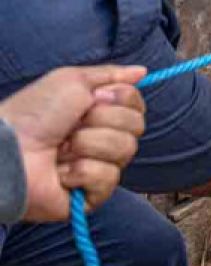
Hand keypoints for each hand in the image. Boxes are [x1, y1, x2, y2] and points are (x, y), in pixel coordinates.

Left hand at [0, 65, 146, 220]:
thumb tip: (143, 71)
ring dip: (88, 145)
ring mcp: (100, 168)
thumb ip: (111, 74)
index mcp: (101, 114)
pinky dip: (81, 171)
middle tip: (72, 126)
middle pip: (136, 127)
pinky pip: (108, 178)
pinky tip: (60, 173)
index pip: (137, 106)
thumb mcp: (72, 80)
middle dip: (102, 121)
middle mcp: (104, 140)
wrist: (8, 150)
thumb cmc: (33, 114)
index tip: (94, 98)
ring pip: (125, 151)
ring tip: (61, 150)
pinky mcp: (92, 195)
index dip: (121, 100)